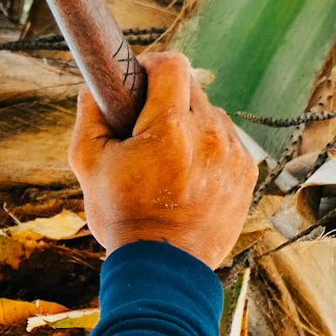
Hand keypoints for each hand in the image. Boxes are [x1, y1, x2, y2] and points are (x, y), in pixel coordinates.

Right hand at [68, 52, 257, 268]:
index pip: (172, 64)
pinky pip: (228, 143)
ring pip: (212, 115)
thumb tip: (92, 90)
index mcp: (170, 128)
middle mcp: (210, 135)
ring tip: (168, 159)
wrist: (162, 270)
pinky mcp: (247, 175)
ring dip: (190, 125)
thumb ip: (90, 117)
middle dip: (166, 99)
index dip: (150, 66)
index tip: (137, 83)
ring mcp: (234, 155)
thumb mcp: (88, 165)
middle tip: (144, 127)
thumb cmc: (123, 218)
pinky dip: (208, 150)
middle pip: (192, 88)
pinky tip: (188, 176)